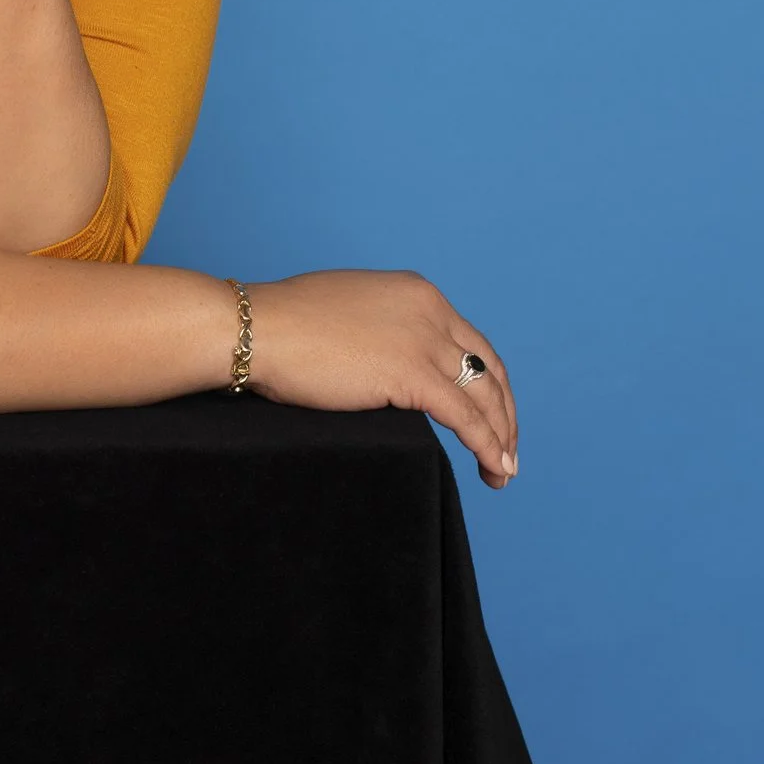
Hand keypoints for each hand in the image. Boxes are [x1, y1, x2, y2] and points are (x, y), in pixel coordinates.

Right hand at [244, 269, 519, 488]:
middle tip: (505, 449)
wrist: (258, 328)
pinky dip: (488, 447)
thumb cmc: (285, 323)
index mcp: (417, 292)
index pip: (472, 343)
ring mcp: (424, 341)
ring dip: (500, 437)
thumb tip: (391, 362)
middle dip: (503, 414)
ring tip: (501, 470)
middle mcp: (431, 310)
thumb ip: (383, 329)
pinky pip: (466, 419)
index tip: (490, 413)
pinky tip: (494, 469)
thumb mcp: (351, 311)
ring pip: (484, 397)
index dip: (488, 384)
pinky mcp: (412, 374)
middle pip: (488, 370)